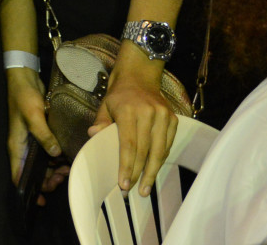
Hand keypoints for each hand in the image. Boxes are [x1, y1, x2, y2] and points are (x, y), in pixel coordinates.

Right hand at [6, 66, 61, 180]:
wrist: (24, 78)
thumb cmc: (23, 97)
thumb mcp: (33, 115)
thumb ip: (44, 135)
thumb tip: (55, 154)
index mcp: (17, 146)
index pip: (18, 175)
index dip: (29, 190)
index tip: (41, 200)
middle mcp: (23, 147)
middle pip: (33, 172)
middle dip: (48, 179)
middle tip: (63, 178)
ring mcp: (32, 141)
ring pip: (43, 164)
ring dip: (55, 169)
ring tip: (68, 168)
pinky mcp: (40, 134)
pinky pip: (49, 152)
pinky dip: (58, 157)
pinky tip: (68, 156)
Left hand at [92, 47, 178, 196]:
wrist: (140, 75)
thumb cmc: (119, 94)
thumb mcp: (104, 105)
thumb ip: (101, 122)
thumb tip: (93, 136)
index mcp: (128, 110)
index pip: (129, 144)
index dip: (127, 166)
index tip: (123, 184)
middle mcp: (149, 113)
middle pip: (146, 151)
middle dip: (139, 174)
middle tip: (134, 191)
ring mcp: (163, 115)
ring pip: (160, 150)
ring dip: (152, 171)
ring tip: (145, 188)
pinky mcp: (173, 119)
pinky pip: (168, 145)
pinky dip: (160, 159)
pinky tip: (153, 170)